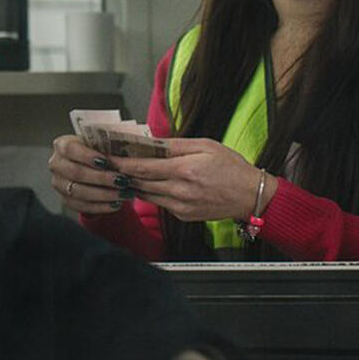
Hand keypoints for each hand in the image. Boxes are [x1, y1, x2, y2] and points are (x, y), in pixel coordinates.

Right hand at [48, 135, 133, 214]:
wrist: (92, 165)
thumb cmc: (99, 150)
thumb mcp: (102, 143)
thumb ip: (107, 146)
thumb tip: (124, 150)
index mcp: (62, 145)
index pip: (70, 149)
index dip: (87, 156)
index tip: (106, 162)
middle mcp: (56, 164)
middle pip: (75, 173)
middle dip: (101, 178)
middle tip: (122, 181)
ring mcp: (59, 184)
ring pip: (79, 192)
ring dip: (103, 194)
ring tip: (123, 194)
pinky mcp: (65, 200)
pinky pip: (82, 206)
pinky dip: (101, 206)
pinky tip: (116, 204)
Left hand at [111, 139, 276, 222]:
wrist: (250, 196)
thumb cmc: (232, 167)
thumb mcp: (206, 145)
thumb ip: (175, 145)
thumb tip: (150, 143)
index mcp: (185, 170)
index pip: (143, 168)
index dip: (121, 163)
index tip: (108, 157)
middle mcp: (180, 191)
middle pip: (140, 183)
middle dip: (123, 173)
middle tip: (109, 163)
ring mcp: (181, 207)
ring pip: (147, 195)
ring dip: (135, 184)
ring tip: (126, 172)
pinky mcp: (183, 216)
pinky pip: (160, 203)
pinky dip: (151, 193)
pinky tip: (149, 183)